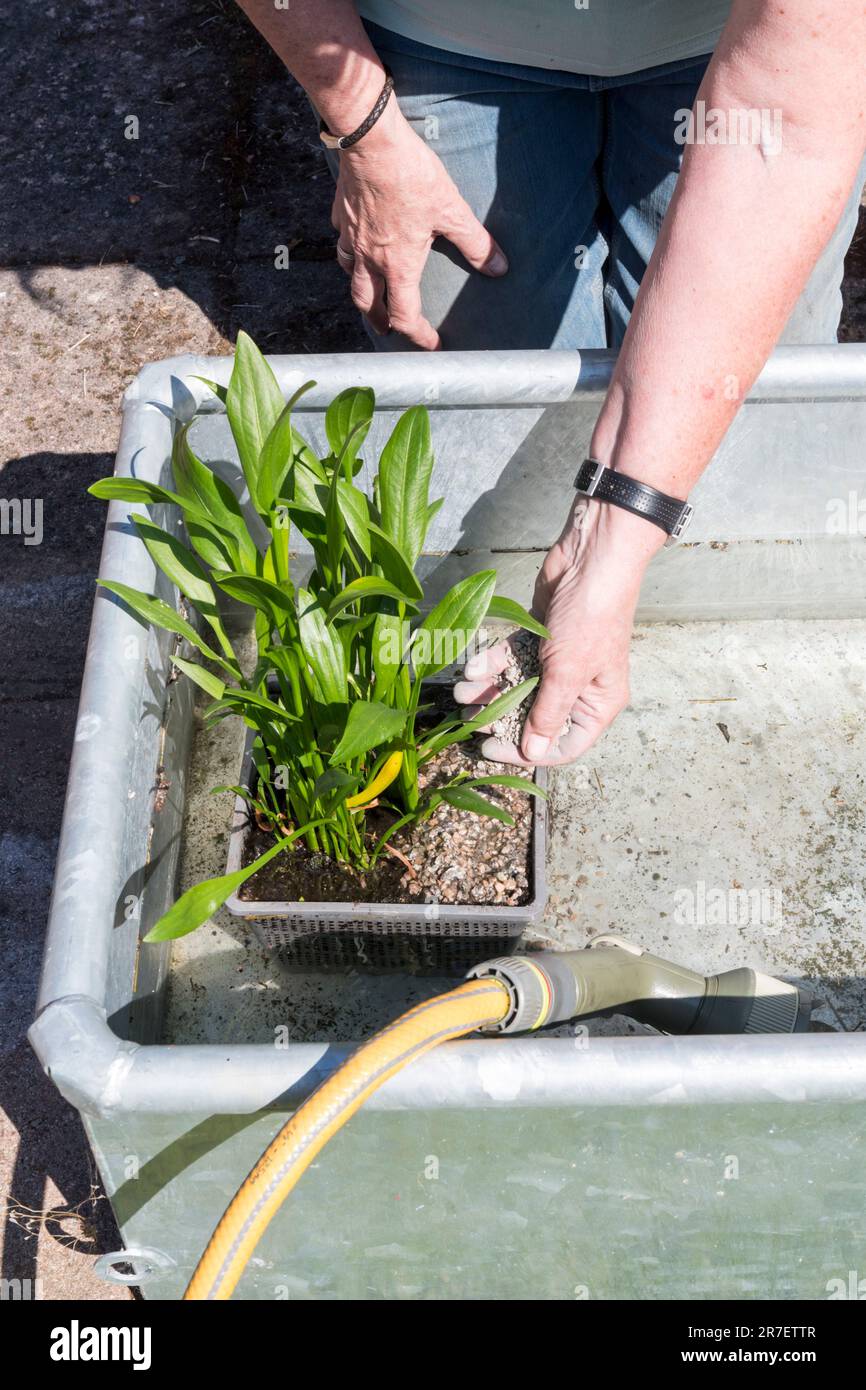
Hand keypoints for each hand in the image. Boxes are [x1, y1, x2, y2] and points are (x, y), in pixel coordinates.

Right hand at [331, 98, 507, 348]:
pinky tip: (355, 245)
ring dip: (360, 291)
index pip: (405, 315)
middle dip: (379, 321)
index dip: (419, 335)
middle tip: (388, 329)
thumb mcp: (451, 210)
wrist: (371, 141)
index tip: (431, 344)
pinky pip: (342, 243)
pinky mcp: (342, 215)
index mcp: (398, 264)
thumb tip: (498, 267)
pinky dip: (348, 252)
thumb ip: (475, 243)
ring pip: (349, 276)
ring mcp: (351, 237)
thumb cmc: (410, 175)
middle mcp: (369, 258)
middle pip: (368, 304)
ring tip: (368, 294)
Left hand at [454, 499, 663, 765]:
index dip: (528, 752)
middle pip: (534, 716)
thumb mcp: (569, 671)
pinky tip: (470, 665)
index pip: (564, 745)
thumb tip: (533, 752)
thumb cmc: (591, 616)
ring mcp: (557, 660)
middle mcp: (579, 686)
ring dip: (487, 688)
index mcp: (597, 703)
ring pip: (517, 685)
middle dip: (499, 717)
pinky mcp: (538, 636)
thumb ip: (548, 713)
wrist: (591, 556)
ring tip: (460, 691)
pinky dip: (491, 661)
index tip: (492, 750)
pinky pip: (510, 657)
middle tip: (467, 719)